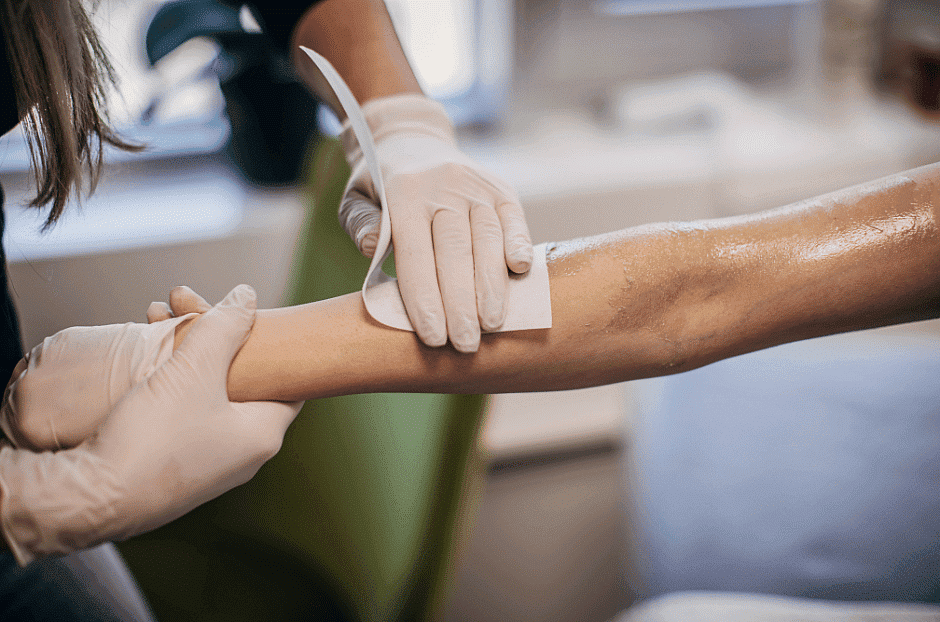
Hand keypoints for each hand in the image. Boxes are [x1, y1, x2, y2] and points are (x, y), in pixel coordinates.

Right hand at [0, 285, 302, 564]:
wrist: (89, 500)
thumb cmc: (152, 440)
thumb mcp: (195, 369)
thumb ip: (225, 326)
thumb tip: (248, 296)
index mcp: (264, 434)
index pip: (289, 381)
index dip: (271, 342)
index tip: (249, 316)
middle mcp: (243, 454)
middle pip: (240, 376)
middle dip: (212, 331)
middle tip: (181, 301)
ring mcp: (207, 463)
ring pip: (206, 389)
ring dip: (185, 349)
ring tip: (154, 314)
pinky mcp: (173, 466)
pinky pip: (182, 410)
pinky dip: (168, 378)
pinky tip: (143, 349)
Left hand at [339, 94, 532, 352]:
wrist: (412, 139)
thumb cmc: (379, 186)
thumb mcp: (355, 199)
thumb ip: (360, 224)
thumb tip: (372, 248)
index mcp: (402, 193)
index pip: (416, 255)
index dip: (425, 299)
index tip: (433, 337)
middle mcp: (442, 185)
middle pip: (455, 252)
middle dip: (461, 303)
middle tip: (466, 344)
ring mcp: (474, 184)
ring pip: (487, 238)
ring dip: (492, 285)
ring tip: (492, 324)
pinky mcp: (500, 186)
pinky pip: (512, 218)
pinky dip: (519, 243)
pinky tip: (521, 273)